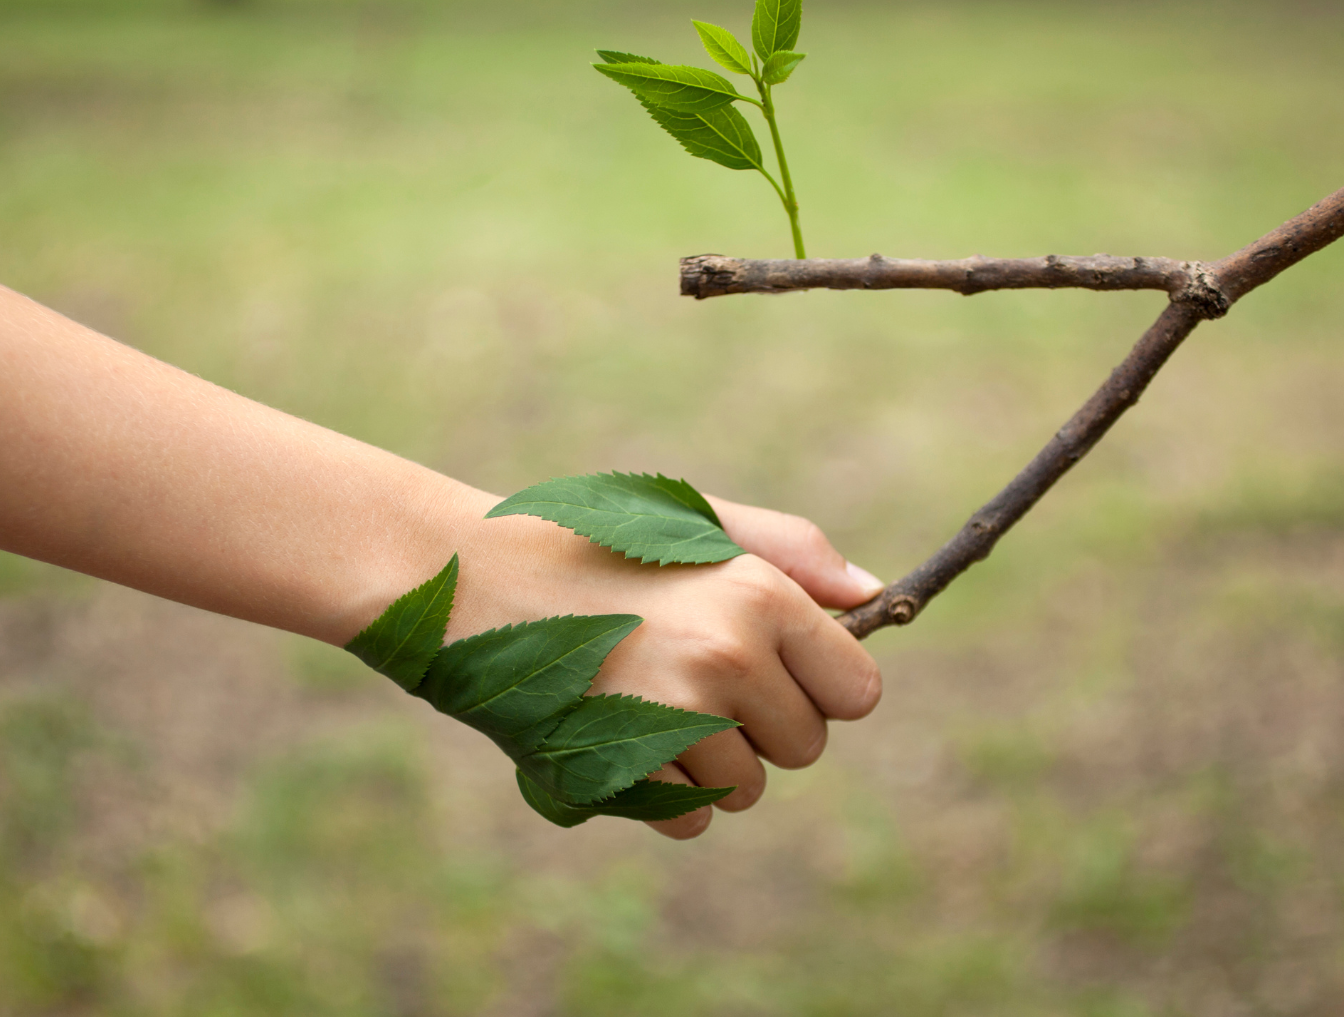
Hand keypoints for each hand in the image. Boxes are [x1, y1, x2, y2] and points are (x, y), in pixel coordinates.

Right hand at [440, 489, 883, 838]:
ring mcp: (675, 719)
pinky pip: (688, 818)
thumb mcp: (696, 524)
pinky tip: (618, 734)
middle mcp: (728, 657)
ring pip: (747, 789)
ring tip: (646, 698)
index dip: (820, 686)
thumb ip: (793, 554)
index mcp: (759, 593)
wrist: (469, 578)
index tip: (777, 669)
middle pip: (806, 747)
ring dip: (710, 763)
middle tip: (693, 676)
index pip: (858, 691)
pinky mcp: (623, 770)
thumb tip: (874, 597)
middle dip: (763, 727)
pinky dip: (659, 794)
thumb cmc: (592, 544)